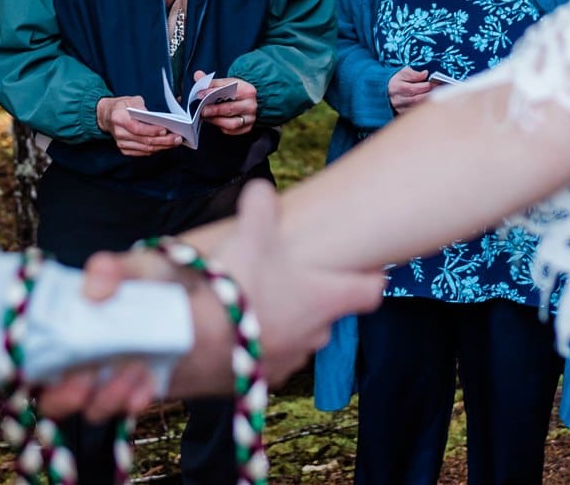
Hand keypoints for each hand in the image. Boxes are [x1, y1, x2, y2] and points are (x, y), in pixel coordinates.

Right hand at [32, 254, 180, 422]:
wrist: (207, 299)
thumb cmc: (158, 277)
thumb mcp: (136, 264)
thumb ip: (111, 269)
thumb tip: (92, 291)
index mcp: (66, 325)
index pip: (31, 355)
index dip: (27, 365)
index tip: (44, 356)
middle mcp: (81, 359)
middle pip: (52, 398)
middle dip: (63, 397)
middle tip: (84, 379)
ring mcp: (108, 379)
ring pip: (91, 409)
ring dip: (107, 396)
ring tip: (134, 366)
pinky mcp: (136, 392)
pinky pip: (128, 410)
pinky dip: (135, 400)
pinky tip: (148, 381)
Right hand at [97, 95, 179, 155]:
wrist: (107, 116)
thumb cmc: (121, 107)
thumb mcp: (130, 100)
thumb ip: (141, 106)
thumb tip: (153, 116)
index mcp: (118, 118)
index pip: (137, 128)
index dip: (152, 130)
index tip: (165, 129)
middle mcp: (119, 133)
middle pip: (144, 141)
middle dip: (163, 140)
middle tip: (177, 138)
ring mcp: (122, 144)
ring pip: (146, 149)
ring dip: (162, 146)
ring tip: (175, 142)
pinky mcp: (125, 150)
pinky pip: (143, 152)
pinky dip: (156, 149)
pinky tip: (165, 145)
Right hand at [165, 181, 382, 398]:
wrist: (198, 339)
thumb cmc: (239, 284)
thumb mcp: (251, 235)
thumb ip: (261, 207)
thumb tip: (261, 189)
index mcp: (326, 299)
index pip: (370, 292)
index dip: (371, 279)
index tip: (369, 271)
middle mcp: (316, 334)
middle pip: (328, 315)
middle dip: (313, 300)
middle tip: (290, 281)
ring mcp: (291, 361)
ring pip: (299, 339)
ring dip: (285, 325)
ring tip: (256, 307)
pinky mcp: (262, 380)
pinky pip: (269, 361)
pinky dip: (258, 347)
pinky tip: (236, 332)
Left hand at [197, 75, 258, 134]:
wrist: (247, 101)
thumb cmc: (236, 92)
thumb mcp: (226, 83)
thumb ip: (211, 81)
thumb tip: (198, 75)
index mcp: (247, 90)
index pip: (228, 91)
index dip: (212, 92)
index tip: (200, 94)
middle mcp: (251, 105)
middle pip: (230, 109)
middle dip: (214, 110)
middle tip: (201, 110)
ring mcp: (250, 119)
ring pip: (231, 123)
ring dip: (216, 120)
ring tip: (205, 116)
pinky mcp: (247, 128)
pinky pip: (231, 131)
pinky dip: (220, 126)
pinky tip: (213, 121)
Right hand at [388, 66, 434, 113]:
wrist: (387, 91)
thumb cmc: (396, 81)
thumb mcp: (402, 73)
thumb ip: (413, 73)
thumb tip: (425, 74)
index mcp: (396, 87)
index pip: (413, 88)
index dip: (426, 85)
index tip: (436, 82)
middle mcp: (397, 99)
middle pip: (417, 99)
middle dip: (430, 93)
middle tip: (440, 89)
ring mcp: (400, 108)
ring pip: (418, 107)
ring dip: (429, 101)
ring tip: (437, 95)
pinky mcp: (403, 114)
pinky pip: (416, 112)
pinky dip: (425, 108)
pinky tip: (430, 102)